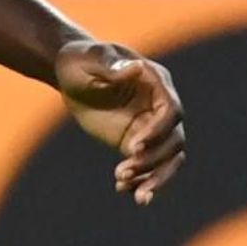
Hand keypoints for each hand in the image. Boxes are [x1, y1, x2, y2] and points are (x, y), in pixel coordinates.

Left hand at [55, 40, 185, 204]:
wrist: (71, 75)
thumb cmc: (81, 59)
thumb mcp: (90, 59)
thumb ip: (111, 64)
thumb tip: (137, 67)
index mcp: (155, 81)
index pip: (171, 112)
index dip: (157, 132)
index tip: (132, 147)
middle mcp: (159, 106)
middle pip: (174, 141)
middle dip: (153, 160)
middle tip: (123, 171)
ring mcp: (152, 127)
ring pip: (168, 159)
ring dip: (153, 177)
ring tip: (126, 188)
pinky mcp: (139, 143)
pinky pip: (149, 167)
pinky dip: (141, 180)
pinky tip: (121, 188)